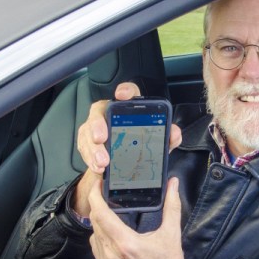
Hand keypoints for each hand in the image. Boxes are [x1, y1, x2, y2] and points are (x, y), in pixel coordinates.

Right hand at [73, 82, 181, 216]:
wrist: (122, 164)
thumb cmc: (138, 147)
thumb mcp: (154, 144)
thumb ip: (165, 138)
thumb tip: (174, 133)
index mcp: (127, 109)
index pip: (127, 93)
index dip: (125, 91)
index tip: (122, 95)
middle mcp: (108, 113)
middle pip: (99, 111)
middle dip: (98, 124)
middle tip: (101, 138)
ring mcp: (94, 127)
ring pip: (88, 132)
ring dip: (93, 148)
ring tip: (102, 162)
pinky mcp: (86, 141)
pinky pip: (84, 148)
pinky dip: (90, 159)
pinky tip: (97, 167)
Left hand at [88, 177, 194, 258]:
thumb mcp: (172, 233)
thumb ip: (172, 205)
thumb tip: (173, 184)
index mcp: (125, 242)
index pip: (100, 213)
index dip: (96, 196)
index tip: (98, 185)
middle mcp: (111, 253)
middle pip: (94, 221)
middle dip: (97, 204)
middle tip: (105, 193)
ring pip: (93, 233)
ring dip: (98, 220)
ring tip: (109, 211)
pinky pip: (95, 245)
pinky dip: (99, 234)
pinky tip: (111, 230)